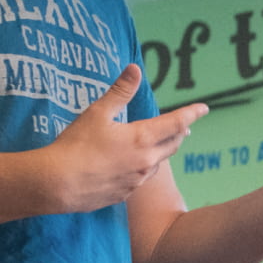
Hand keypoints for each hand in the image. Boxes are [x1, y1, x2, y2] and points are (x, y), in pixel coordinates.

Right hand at [40, 64, 208, 213]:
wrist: (58, 184)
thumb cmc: (76, 145)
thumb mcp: (97, 113)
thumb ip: (120, 91)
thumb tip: (135, 68)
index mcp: (142, 138)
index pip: (177, 123)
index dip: (192, 113)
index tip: (205, 108)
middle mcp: (146, 161)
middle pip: (173, 144)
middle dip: (180, 132)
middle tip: (185, 126)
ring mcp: (136, 180)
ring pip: (158, 163)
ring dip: (162, 151)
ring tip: (159, 144)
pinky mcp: (124, 194)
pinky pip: (141, 178)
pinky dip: (144, 167)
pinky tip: (133, 166)